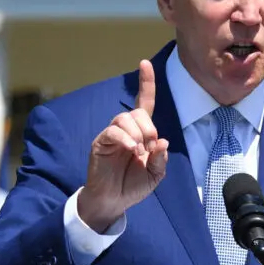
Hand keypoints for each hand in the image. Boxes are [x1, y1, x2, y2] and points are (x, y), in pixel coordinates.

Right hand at [77, 60, 169, 231]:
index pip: (144, 103)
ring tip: (139, 152)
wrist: (114, 201)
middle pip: (137, 112)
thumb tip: (162, 141)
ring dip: (138, 133)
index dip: (146, 84)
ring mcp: (112, 135)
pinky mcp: (100, 143)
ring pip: (124, 118)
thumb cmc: (133, 185)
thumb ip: (161, 158)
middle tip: (150, 147)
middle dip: (148, 127)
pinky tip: (131, 150)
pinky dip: (125, 139)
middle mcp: (126, 130)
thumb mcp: (156, 174)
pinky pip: (113, 131)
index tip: (145, 63)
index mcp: (141, 133)